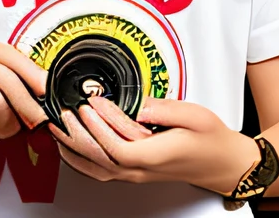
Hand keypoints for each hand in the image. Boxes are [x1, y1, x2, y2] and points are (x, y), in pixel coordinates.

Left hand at [51, 95, 257, 191]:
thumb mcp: (194, 115)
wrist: (219, 162)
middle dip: (78, 134)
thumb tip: (138, 104)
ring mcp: (134, 174)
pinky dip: (80, 160)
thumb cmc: (209, 140)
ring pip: (94, 167)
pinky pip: (98, 170)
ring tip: (59, 128)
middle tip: (64, 112)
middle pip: (99, 157)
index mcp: (155, 155)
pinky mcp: (132, 172)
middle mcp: (140, 169)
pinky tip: (71, 149)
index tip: (90, 104)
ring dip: (73, 148)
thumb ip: (164, 109)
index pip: (117, 145)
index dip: (100, 125)